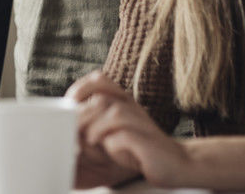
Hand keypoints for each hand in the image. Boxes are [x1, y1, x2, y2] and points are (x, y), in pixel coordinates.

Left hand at [67, 71, 189, 187]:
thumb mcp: (116, 130)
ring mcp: (139, 121)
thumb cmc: (142, 148)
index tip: (71, 105)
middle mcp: (130, 106)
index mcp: (123, 100)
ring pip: (109, 117)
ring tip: (92, 144)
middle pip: (97, 103)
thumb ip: (95, 120)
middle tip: (77, 137)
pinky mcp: (144, 140)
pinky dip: (111, 145)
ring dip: (95, 133)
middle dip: (82, 121)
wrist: (178, 163)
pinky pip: (121, 137)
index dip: (81, 89)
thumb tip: (67, 123)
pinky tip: (111, 151)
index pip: (99, 80)